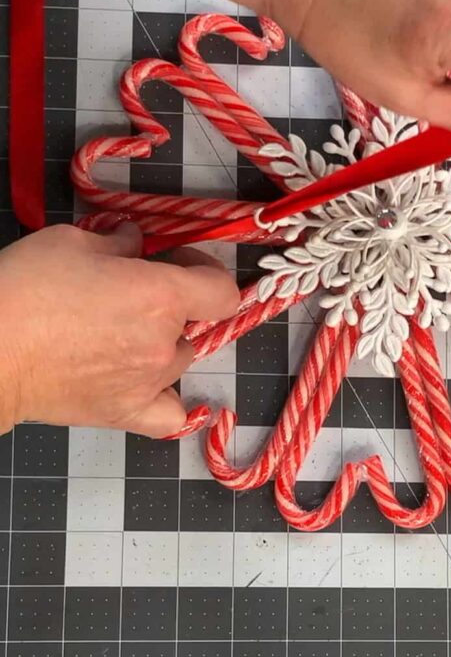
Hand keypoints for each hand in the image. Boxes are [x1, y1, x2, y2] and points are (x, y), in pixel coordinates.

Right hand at [0, 223, 238, 436]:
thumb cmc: (25, 289)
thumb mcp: (71, 241)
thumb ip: (117, 241)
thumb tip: (134, 241)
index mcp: (161, 296)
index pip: (220, 289)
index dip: (203, 270)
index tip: (179, 261)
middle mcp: (163, 343)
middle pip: (191, 323)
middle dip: (169, 306)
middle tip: (129, 296)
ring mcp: (148, 383)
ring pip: (177, 360)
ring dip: (160, 345)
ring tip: (118, 336)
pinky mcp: (126, 414)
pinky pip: (169, 415)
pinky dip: (166, 400)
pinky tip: (147, 385)